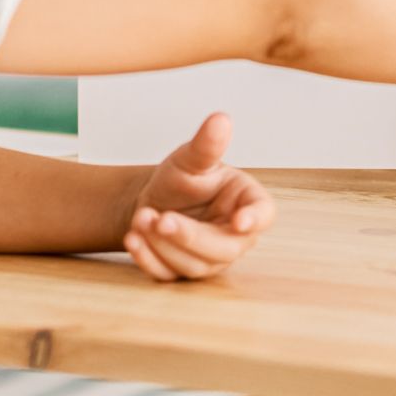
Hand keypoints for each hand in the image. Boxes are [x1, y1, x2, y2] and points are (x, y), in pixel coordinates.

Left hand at [121, 113, 275, 281]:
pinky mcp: (182, 272)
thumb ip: (206, 145)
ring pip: (194, 264)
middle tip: (163, 219)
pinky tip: (132, 240)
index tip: (240, 221)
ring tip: (141, 218)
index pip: (262, 214)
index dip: (254, 219)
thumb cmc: (183, 177)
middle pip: (224, 248)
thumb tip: (220, 120)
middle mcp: (233, 236)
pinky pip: (168, 275)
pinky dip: (148, 260)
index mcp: (246, 203)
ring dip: (164, 245)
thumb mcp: (191, 158)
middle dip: (191, 236)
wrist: (154, 197)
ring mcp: (209, 260)